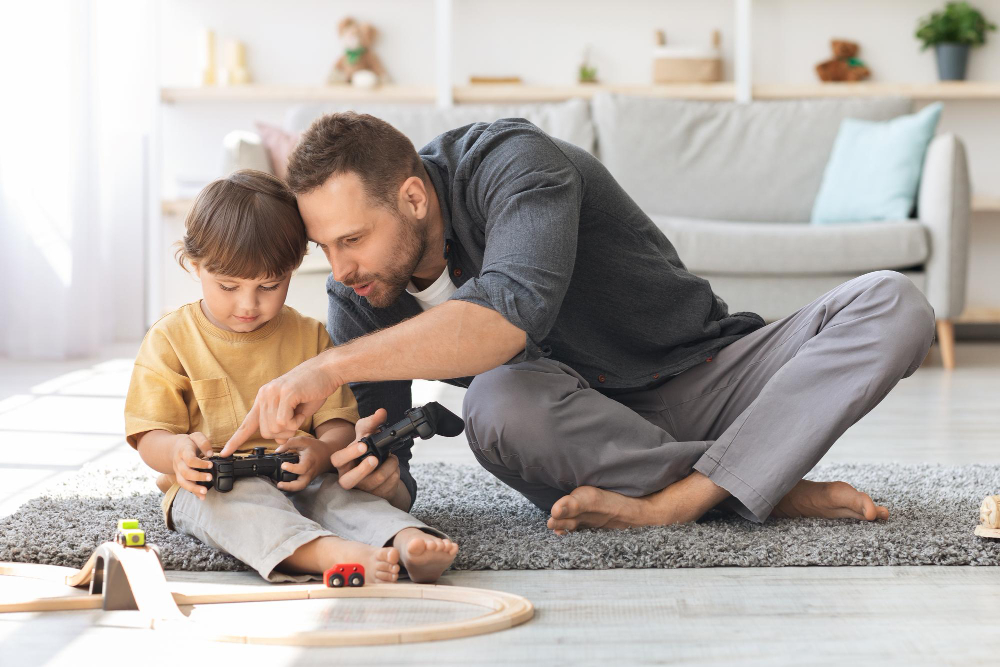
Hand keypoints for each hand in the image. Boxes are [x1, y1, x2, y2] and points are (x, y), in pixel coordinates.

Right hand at [171, 432, 214, 498]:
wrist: (174, 448)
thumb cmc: (188, 442)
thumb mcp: (196, 436)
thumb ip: (204, 442)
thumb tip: (210, 454)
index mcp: (183, 452)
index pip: (190, 460)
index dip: (200, 463)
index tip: (210, 464)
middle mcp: (179, 463)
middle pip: (186, 473)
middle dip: (198, 477)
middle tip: (210, 477)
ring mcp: (178, 472)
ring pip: (183, 482)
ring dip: (194, 488)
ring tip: (205, 492)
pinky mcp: (180, 478)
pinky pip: (185, 486)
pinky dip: (193, 492)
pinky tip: (202, 497)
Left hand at [221, 352, 341, 454]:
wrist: (327, 370)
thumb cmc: (314, 389)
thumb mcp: (296, 411)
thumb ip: (285, 424)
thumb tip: (280, 441)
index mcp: (264, 398)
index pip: (247, 423)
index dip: (236, 440)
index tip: (225, 453)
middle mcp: (265, 395)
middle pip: (265, 432)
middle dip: (282, 434)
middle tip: (295, 422)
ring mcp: (273, 393)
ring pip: (274, 428)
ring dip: (291, 428)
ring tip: (299, 413)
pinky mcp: (285, 394)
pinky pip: (284, 422)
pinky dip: (296, 423)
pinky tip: (301, 411)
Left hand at [273, 435, 331, 491]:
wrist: (327, 454)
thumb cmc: (314, 447)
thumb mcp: (303, 441)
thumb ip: (289, 444)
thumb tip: (277, 451)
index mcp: (309, 461)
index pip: (302, 468)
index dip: (292, 468)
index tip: (283, 465)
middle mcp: (309, 472)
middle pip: (302, 484)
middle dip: (290, 486)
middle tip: (279, 484)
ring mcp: (308, 477)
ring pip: (300, 487)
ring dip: (289, 488)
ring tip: (279, 485)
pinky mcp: (307, 479)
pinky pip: (299, 485)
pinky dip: (291, 486)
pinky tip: (283, 483)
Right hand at [330, 409, 402, 501]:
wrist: (377, 466)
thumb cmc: (366, 448)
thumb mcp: (366, 433)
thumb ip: (372, 422)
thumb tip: (381, 412)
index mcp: (342, 462)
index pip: (337, 460)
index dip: (349, 454)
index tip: (364, 445)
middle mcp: (349, 477)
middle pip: (349, 481)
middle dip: (363, 470)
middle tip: (375, 459)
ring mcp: (363, 489)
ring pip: (376, 481)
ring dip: (389, 466)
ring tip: (392, 457)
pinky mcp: (376, 495)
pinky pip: (389, 486)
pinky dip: (395, 473)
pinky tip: (393, 467)